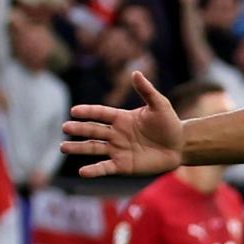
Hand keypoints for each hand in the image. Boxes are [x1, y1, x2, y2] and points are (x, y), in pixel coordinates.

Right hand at [60, 72, 185, 176]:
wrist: (181, 146)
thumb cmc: (170, 124)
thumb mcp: (160, 105)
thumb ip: (147, 91)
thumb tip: (136, 72)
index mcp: (121, 118)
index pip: (100, 114)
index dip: (88, 112)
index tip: (74, 111)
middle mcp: (116, 133)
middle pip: (93, 130)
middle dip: (79, 129)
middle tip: (65, 127)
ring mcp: (118, 150)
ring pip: (94, 148)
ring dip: (79, 148)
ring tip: (63, 147)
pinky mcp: (123, 165)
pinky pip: (105, 167)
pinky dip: (94, 170)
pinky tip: (82, 172)